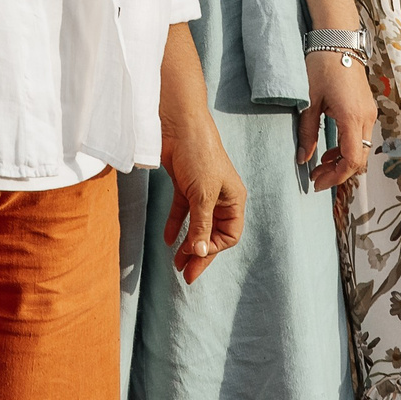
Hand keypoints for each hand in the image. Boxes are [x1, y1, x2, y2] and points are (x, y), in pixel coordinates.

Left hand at [158, 108, 246, 284]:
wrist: (179, 125)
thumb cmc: (199, 156)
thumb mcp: (202, 195)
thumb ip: (200, 226)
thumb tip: (199, 254)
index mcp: (233, 199)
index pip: (229, 235)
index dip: (213, 249)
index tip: (195, 258)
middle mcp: (220, 197)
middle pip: (212, 233)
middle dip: (199, 253)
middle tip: (184, 274)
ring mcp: (201, 191)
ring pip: (196, 225)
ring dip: (186, 243)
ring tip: (175, 263)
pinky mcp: (184, 184)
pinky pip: (181, 211)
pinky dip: (174, 225)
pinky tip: (166, 239)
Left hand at [297, 48, 377, 189]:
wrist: (337, 40)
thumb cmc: (321, 65)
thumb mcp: (309, 100)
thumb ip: (307, 132)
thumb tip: (303, 159)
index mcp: (352, 118)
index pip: (351, 160)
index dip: (335, 177)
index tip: (317, 183)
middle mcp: (366, 118)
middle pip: (359, 159)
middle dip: (338, 172)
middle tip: (315, 178)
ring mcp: (369, 113)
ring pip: (361, 149)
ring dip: (342, 161)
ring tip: (319, 165)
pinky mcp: (366, 108)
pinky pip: (360, 137)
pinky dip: (346, 147)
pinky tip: (329, 149)